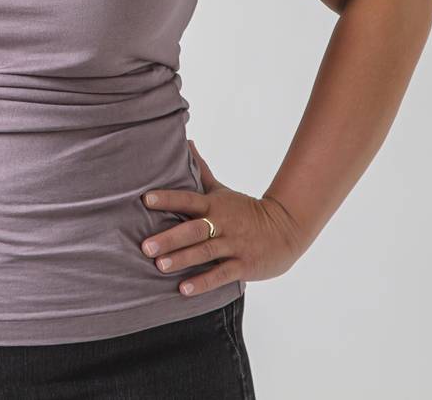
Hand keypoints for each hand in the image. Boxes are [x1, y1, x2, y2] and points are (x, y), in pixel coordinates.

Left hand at [138, 140, 307, 296]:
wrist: (286, 229)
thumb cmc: (246, 211)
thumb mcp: (222, 190)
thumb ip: (201, 170)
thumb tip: (187, 142)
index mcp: (214, 205)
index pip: (187, 199)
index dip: (167, 199)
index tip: (145, 199)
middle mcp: (222, 224)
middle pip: (193, 229)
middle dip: (169, 238)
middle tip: (146, 247)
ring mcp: (233, 245)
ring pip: (205, 252)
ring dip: (182, 260)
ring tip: (160, 267)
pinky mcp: (243, 265)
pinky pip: (221, 275)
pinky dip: (203, 282)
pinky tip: (184, 290)